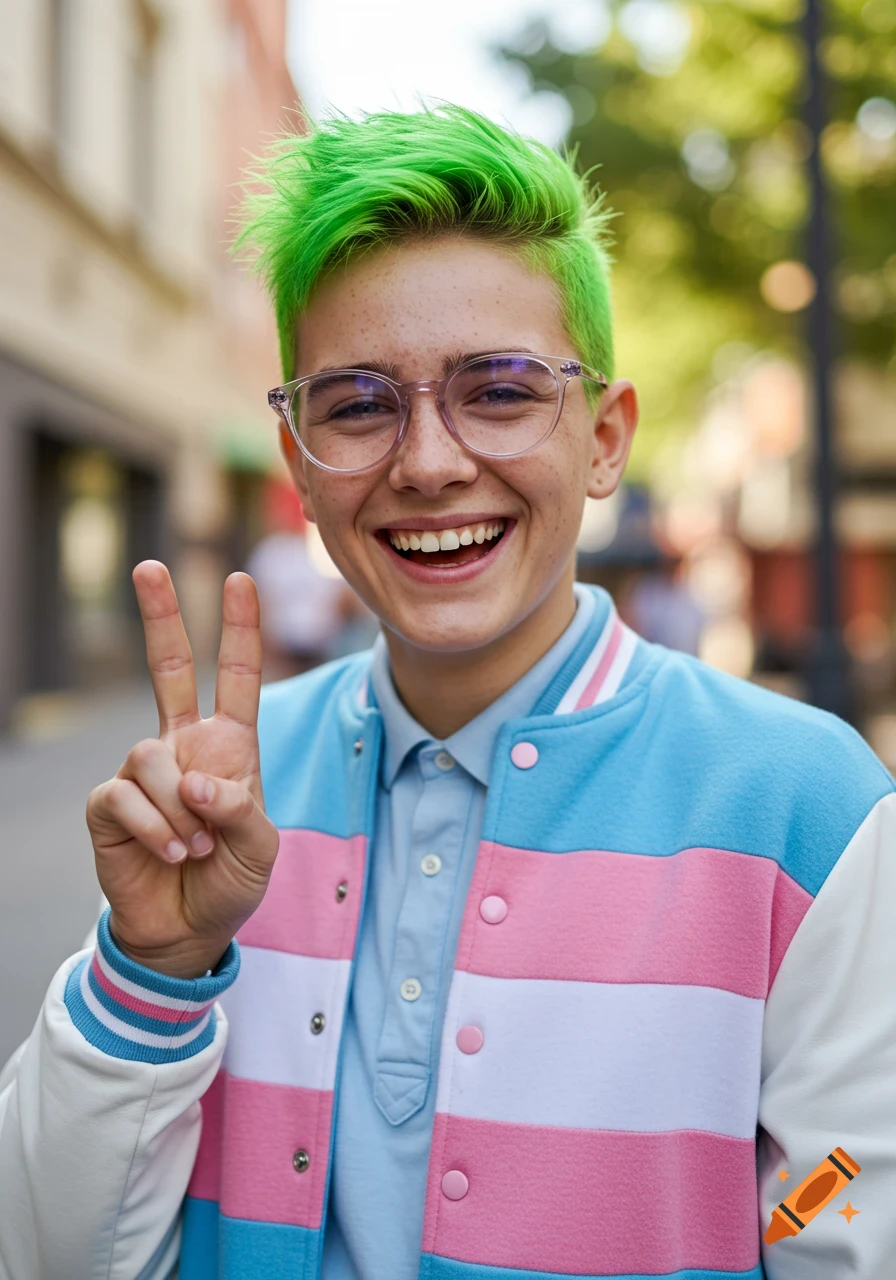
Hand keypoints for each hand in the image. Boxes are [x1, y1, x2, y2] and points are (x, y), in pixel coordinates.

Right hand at [86, 561, 278, 978]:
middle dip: (160, 617)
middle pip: (167, 668)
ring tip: (195, 848)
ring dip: (179, 809)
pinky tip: (171, 854)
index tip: (239, 579)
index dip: (239, 630)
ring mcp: (144, 773)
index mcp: (229, 747)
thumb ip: (239, 810)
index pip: (236, 677)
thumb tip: (195, 779)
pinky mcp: (109, 803)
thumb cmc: (230, 881)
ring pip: (151, 756)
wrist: (187, 930)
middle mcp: (184, 747)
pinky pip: (125, 796)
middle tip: (149, 566)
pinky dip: (155, 827)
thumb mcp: (259, 848)